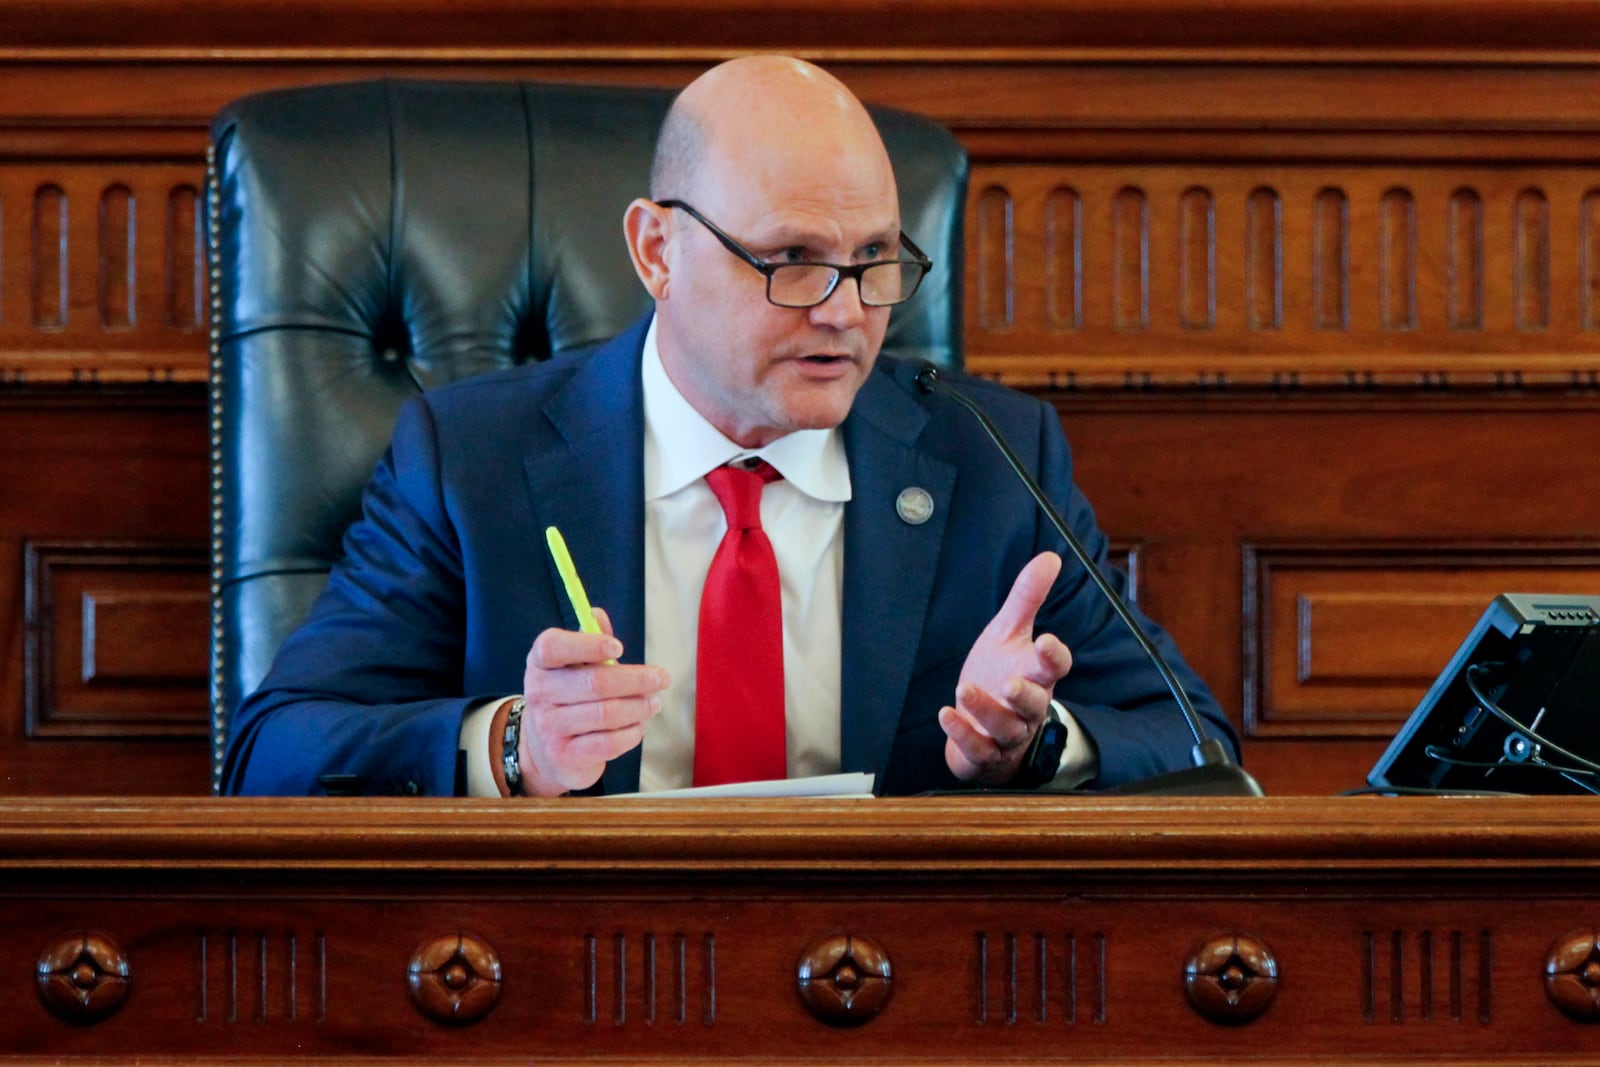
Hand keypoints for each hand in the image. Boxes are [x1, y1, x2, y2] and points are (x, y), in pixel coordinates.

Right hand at [517, 607, 668, 796]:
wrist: (547, 752)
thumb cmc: (569, 698)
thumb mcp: (572, 667)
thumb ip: (588, 640)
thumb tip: (596, 613)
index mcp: (540, 663)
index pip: (553, 647)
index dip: (588, 645)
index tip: (619, 647)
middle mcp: (539, 693)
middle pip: (595, 682)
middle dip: (636, 679)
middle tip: (662, 678)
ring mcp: (549, 727)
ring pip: (606, 713)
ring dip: (639, 707)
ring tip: (654, 703)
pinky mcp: (565, 755)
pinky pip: (608, 742)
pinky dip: (631, 733)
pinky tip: (638, 725)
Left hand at [939, 552, 1073, 784]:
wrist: (988, 728)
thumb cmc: (1003, 674)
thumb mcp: (1009, 633)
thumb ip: (1027, 598)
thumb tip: (1050, 556)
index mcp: (1036, 676)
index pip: (1055, 668)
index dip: (1053, 657)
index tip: (1045, 640)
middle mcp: (1026, 708)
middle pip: (1034, 704)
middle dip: (1024, 695)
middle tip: (1010, 684)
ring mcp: (1006, 734)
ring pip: (1005, 728)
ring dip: (986, 710)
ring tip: (963, 689)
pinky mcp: (984, 754)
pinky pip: (978, 749)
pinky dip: (962, 734)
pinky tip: (945, 714)